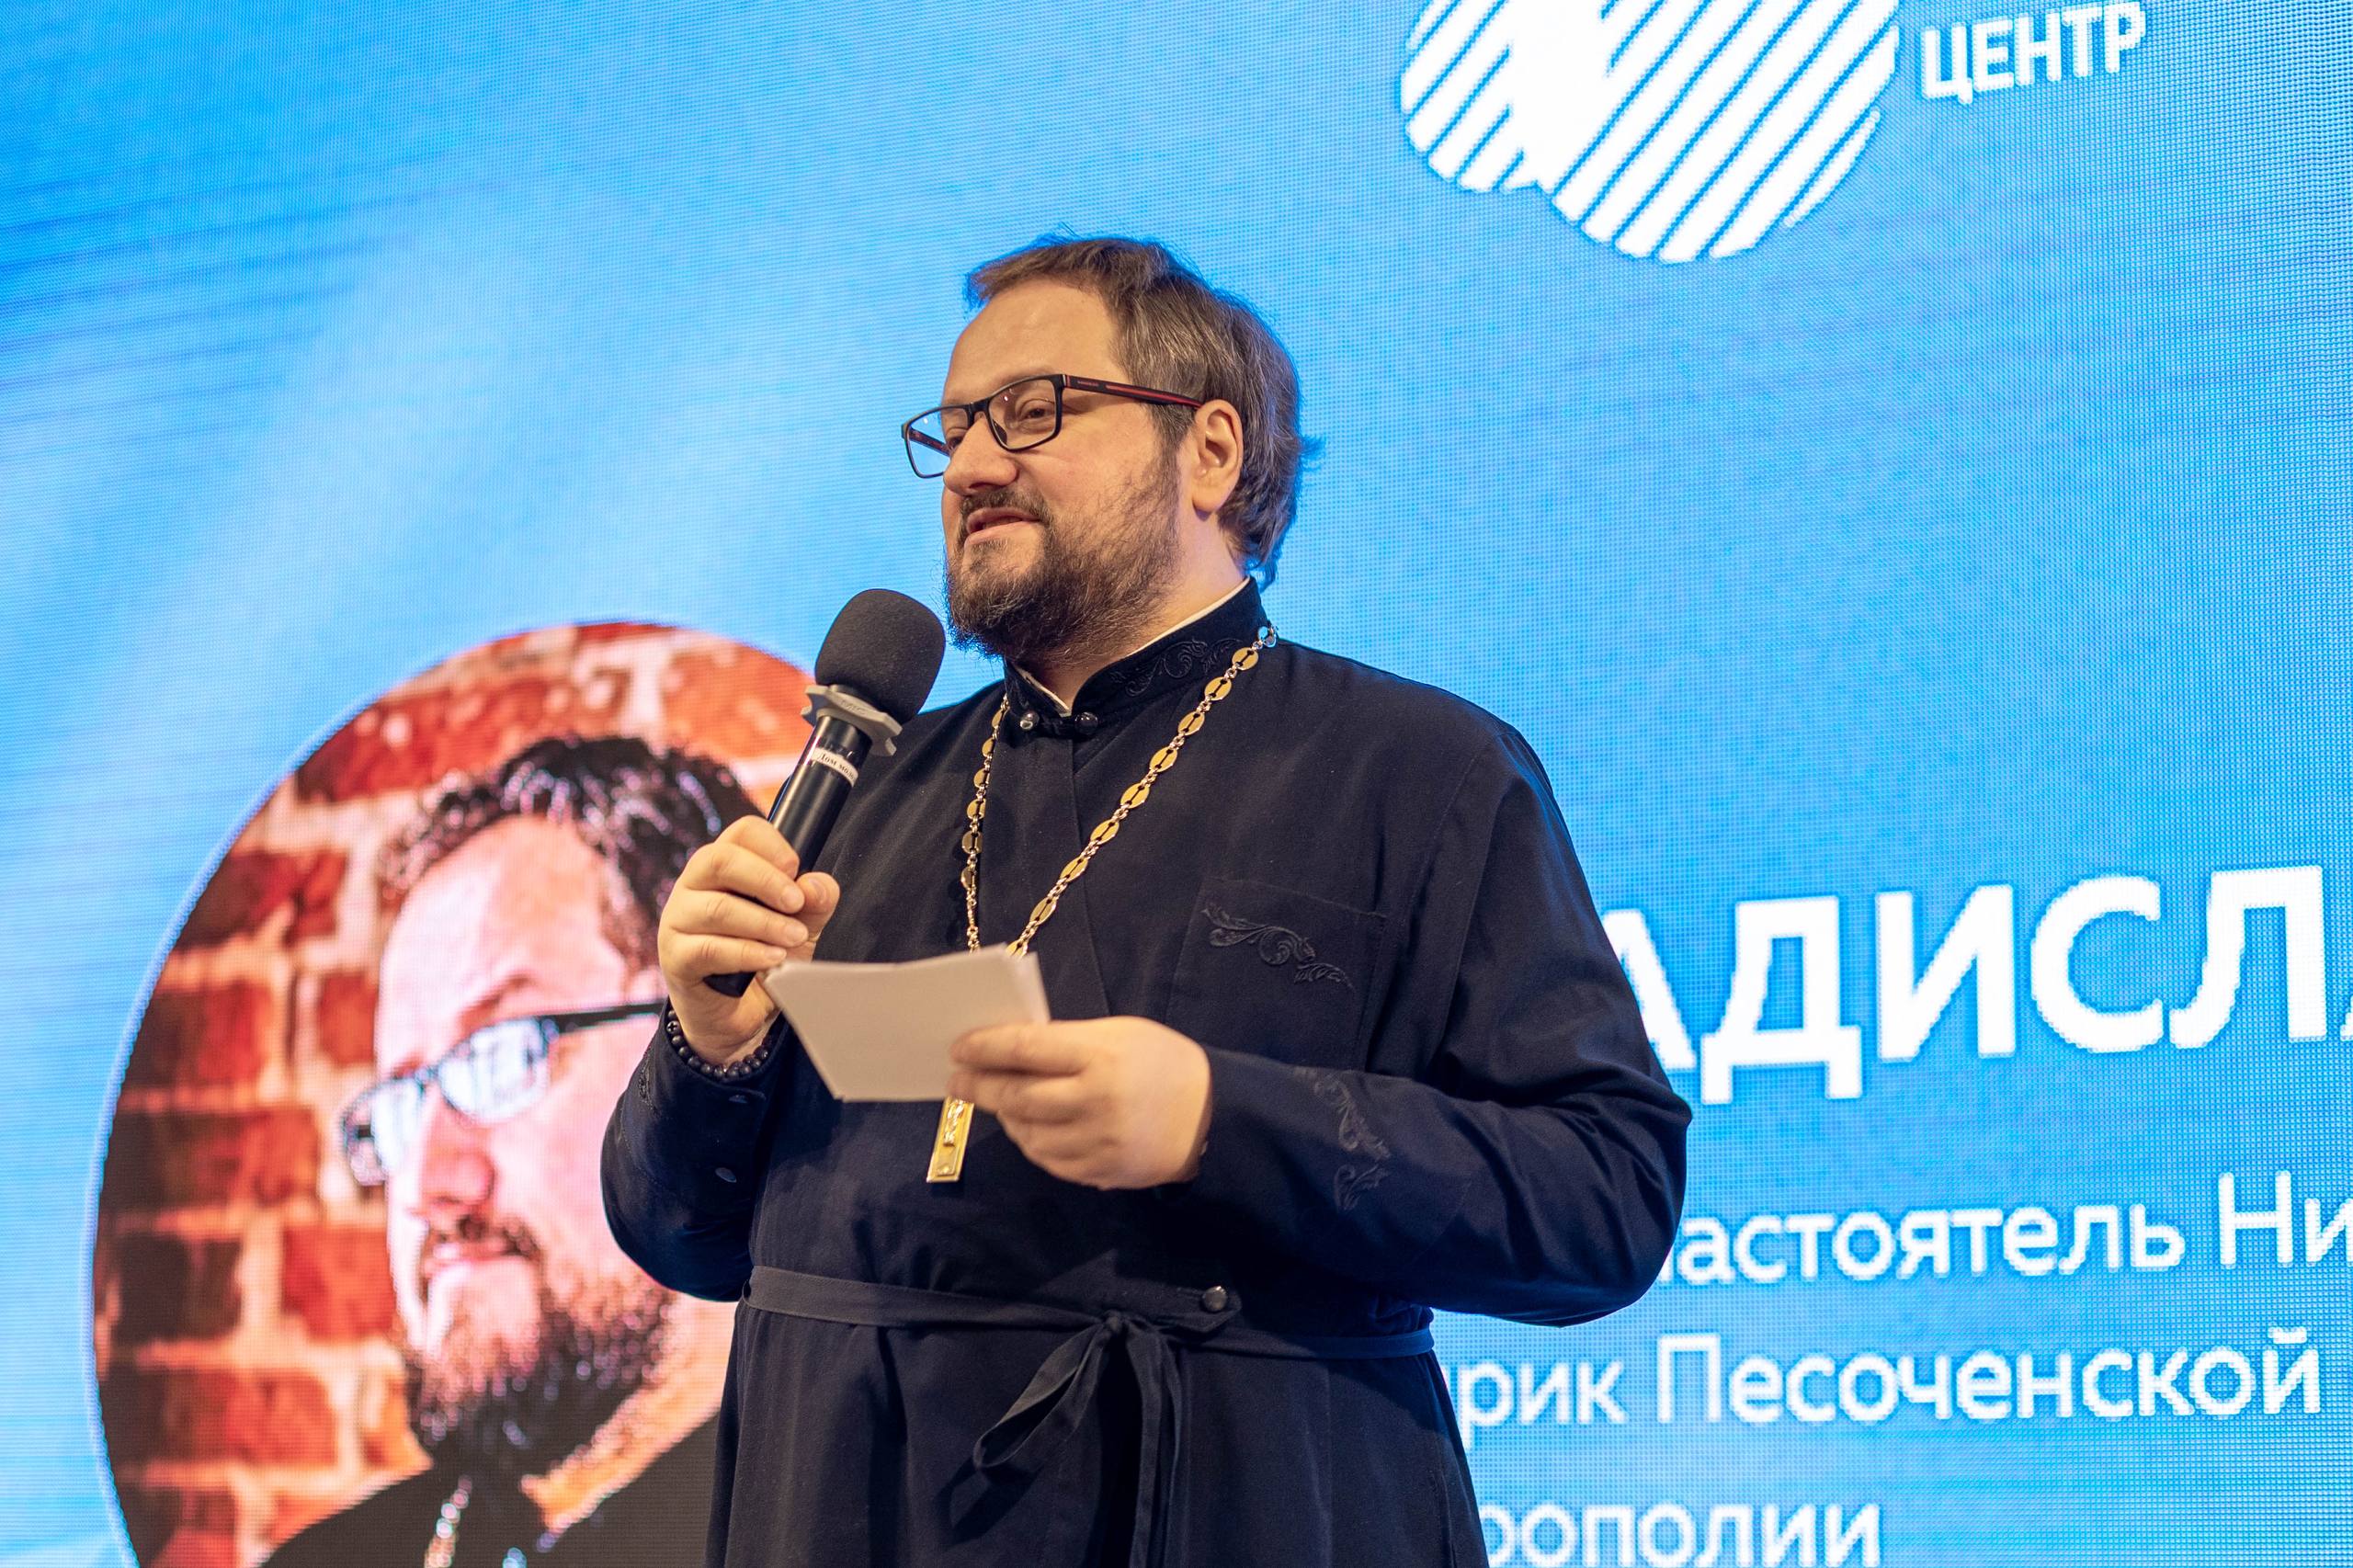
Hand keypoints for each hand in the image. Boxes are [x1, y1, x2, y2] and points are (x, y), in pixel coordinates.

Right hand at [658, 816, 840, 1064]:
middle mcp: (694, 885)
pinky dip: (747, 953)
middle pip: (720, 859)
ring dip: (764, 923)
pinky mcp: (675, 957)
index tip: (796, 871)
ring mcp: (678, 919)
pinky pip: (709, 949)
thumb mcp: (801, 926)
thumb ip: (814, 902)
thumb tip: (815, 886)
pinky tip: (772, 959)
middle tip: (797, 903)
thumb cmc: (764, 957)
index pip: (741, 832)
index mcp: (724, 866)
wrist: (740, 1014)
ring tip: (792, 938)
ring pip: (717, 908)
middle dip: (767, 880)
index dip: (773, 845)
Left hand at [946, 1017, 1212, 1188]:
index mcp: (1099, 1056)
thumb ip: (1068, 1041)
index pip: (1025, 1049)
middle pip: (1017, 1095)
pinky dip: (1030, 1142)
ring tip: (998, 1102)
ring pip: (1027, 1132)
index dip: (984, 1048)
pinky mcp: (1099, 1171)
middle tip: (957, 1080)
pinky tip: (1028, 1128)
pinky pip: (1047, 1159)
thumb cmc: (1161, 1062)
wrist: (1212, 1117)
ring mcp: (1095, 1141)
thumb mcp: (1119, 1034)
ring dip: (1005, 1116)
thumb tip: (1011, 1050)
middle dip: (979, 1086)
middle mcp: (1093, 1100)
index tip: (959, 1049)